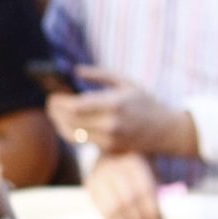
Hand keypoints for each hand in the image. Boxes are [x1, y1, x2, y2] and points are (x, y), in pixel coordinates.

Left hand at [49, 70, 196, 159]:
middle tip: (50, 103)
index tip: (52, 96)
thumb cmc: (145, 102)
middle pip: (70, 120)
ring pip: (71, 133)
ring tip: (54, 113)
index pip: (76, 107)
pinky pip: (81, 142)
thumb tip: (76, 69)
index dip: (59, 102)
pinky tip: (66, 123)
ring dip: (58, 123)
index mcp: (114, 104)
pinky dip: (69, 132)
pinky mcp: (108, 149)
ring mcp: (109, 139)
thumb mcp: (126, 82)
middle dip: (55, 111)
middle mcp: (110, 124)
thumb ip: (99, 74)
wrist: (167, 130)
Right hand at [85, 149, 164, 218]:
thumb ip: (154, 192)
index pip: (144, 193)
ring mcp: (98, 176)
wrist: (114, 149)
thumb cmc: (139, 166)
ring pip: (112, 208)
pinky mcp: (89, 184)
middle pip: (127, 202)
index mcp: (134, 162)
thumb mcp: (150, 171)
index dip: (151, 213)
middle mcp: (114, 167)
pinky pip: (101, 209)